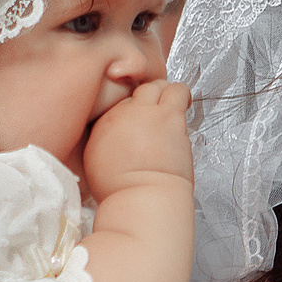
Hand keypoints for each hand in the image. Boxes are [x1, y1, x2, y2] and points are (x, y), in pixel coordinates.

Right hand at [82, 81, 192, 200]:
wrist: (143, 197)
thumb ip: (106, 141)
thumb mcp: (96, 163)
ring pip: (162, 85)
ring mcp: (151, 112)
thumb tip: (116, 138)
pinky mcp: (174, 117)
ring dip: (168, 92)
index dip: (132, 110)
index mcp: (105, 123)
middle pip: (141, 88)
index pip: (121, 103)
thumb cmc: (121, 189)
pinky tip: (184, 106)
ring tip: (172, 103)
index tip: (138, 119)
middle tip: (157, 107)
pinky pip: (181, 94)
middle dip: (151, 94)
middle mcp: (126, 113)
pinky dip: (184, 99)